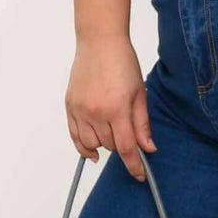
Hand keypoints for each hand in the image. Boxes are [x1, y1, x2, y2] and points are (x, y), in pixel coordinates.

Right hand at [65, 33, 156, 179]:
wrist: (99, 42)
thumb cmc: (122, 62)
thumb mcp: (139, 93)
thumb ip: (142, 124)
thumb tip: (148, 148)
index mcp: (117, 109)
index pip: (126, 148)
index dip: (134, 165)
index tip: (139, 175)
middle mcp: (96, 112)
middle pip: (109, 146)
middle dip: (121, 146)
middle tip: (128, 135)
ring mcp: (80, 109)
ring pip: (91, 144)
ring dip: (103, 145)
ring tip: (111, 132)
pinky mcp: (70, 105)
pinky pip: (74, 135)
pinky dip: (83, 147)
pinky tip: (92, 151)